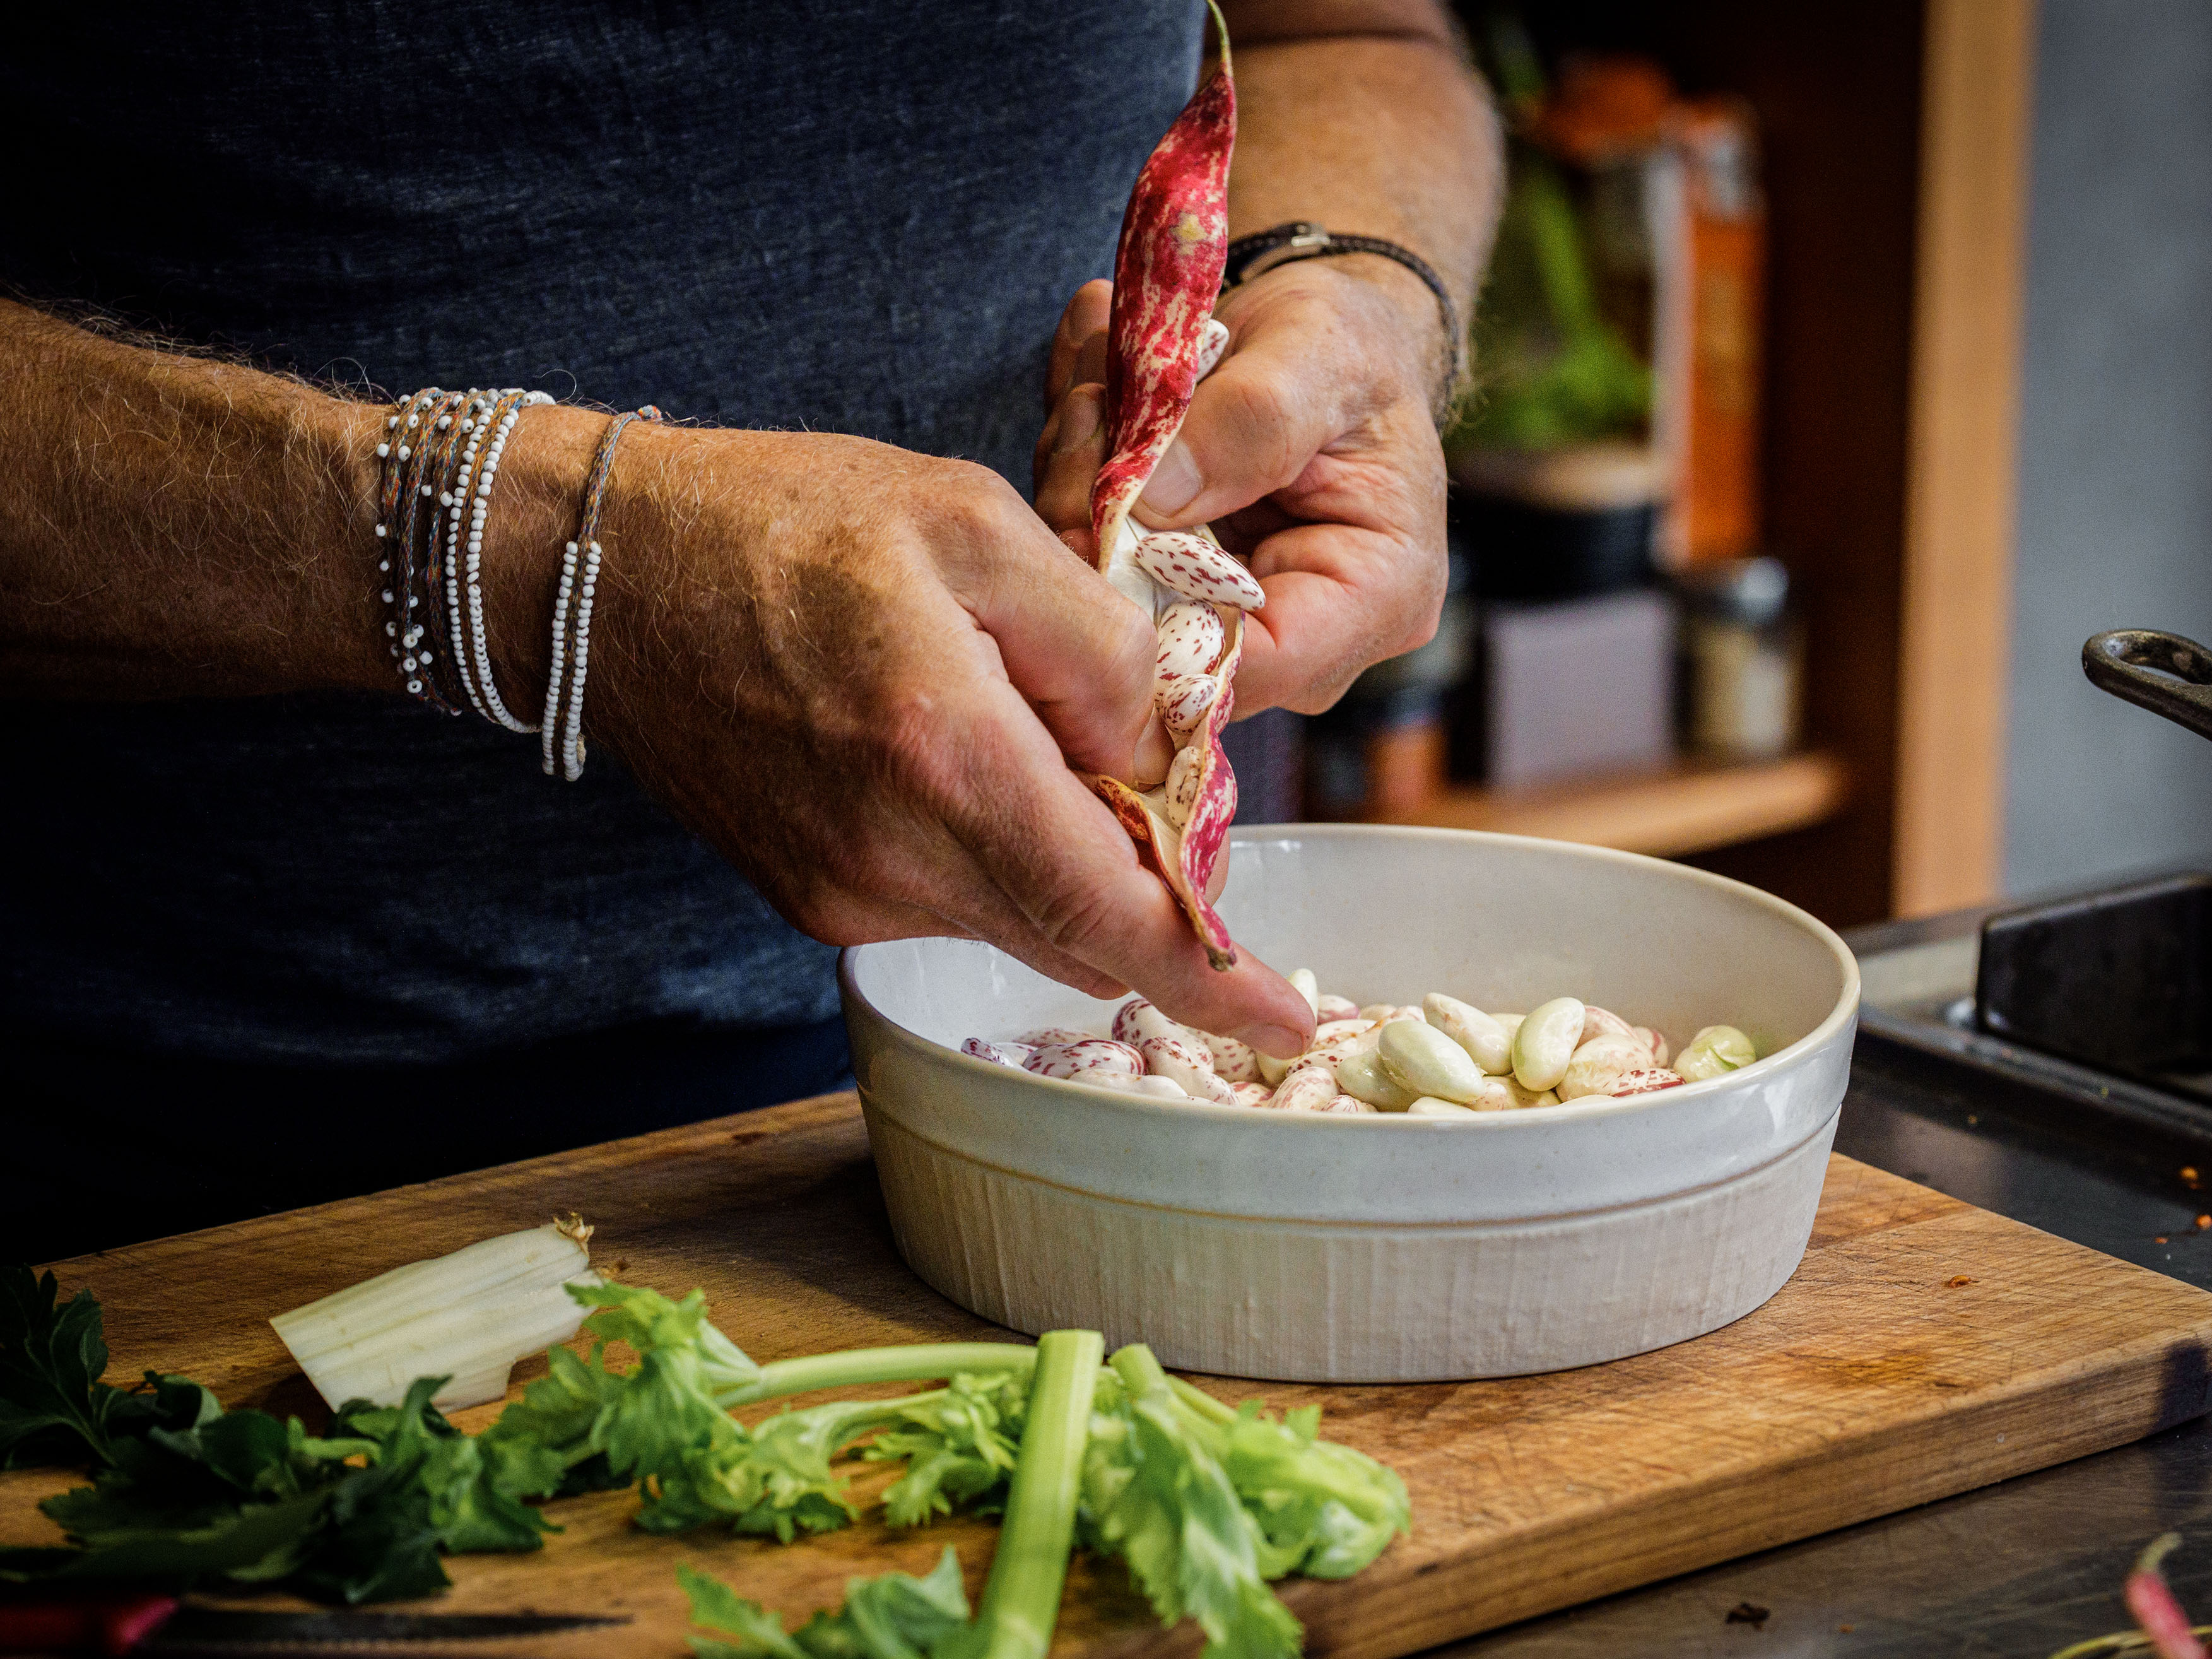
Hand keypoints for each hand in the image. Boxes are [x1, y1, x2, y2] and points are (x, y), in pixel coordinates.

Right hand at [482, 413, 1315, 1055]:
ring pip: (1018, 913)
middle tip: (1148, 775)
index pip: (1113, 914)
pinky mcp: (815, 899)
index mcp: (946, 756)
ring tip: (1017, 720)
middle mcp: (892, 859)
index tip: (1289, 1021)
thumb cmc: (787, 524)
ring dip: (1060, 851)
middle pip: (1078, 926)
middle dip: (1144, 880)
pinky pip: (950, 899)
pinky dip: (992, 849)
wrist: (606, 575)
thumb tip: (1158, 757)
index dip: (1214, 976)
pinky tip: (953, 749)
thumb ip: (1097, 645)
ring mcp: (845, 894)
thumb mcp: (974, 521)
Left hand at [1034, 258, 1449, 715]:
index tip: (1085, 515)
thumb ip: (1246, 420)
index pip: (1245, 668)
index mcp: (1375, 598)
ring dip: (1080, 496)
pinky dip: (1083, 486)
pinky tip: (1095, 403)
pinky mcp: (1181, 593)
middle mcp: (1307, 639)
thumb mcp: (1317, 350)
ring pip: (1118, 605)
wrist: (1327, 341)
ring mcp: (1238, 623)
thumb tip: (1144, 496)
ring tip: (1096, 390)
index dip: (1147, 620)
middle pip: (1167, 645)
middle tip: (1086, 410)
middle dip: (1099, 532)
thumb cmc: (1353, 342)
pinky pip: (1103, 567)